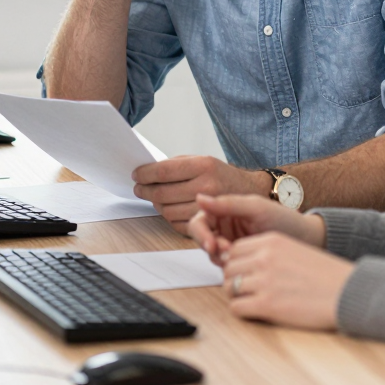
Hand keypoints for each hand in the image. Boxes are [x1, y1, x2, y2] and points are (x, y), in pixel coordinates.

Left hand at [132, 156, 271, 234]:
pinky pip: (176, 224)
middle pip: (162, 192)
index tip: (135, 174)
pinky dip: (167, 216)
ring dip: (155, 203)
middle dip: (145, 190)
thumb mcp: (202, 160)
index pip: (164, 171)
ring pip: (166, 210)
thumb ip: (176, 164)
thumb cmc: (220, 174)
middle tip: (139, 187)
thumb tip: (147, 171)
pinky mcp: (206, 223)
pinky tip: (169, 207)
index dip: (145, 174)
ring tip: (154, 197)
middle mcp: (206, 186)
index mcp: (204, 165)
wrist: (249, 191)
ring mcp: (207, 207)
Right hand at [189, 193, 325, 264]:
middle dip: (210, 246)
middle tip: (225, 253)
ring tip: (237, 257)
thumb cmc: (284, 218)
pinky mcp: (240, 259)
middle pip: (202, 238)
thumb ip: (228, 203)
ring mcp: (231, 242)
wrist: (306, 240)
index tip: (212, 243)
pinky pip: (224, 264)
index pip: (201, 219)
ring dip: (219, 257)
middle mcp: (226, 225)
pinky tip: (242, 265)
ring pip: (211, 253)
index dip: (201, 232)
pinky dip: (229, 266)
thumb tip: (199, 197)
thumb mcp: (256, 208)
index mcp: (227, 209)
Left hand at [221, 232, 353, 330]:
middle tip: (245, 289)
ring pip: (229, 287)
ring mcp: (264, 281)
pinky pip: (236, 307)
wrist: (346, 292)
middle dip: (234, 279)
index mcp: (272, 241)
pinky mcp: (266, 304)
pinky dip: (242, 311)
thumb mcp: (294, 250)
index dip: (237, 263)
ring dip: (237, 296)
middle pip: (229, 268)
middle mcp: (264, 257)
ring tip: (251, 301)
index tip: (243, 273)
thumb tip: (245, 264)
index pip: (236, 249)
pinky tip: (255, 312)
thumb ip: (269, 252)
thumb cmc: (325, 274)